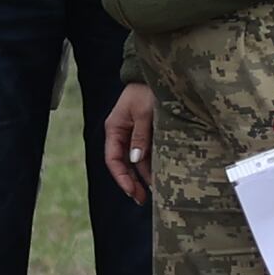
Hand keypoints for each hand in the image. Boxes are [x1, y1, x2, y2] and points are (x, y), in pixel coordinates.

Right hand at [103, 82, 154, 200]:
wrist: (160, 75)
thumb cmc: (148, 90)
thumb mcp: (144, 112)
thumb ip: (140, 136)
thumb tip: (135, 160)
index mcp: (114, 128)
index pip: (113, 159)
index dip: (121, 177)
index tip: (132, 191)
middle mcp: (122, 133)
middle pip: (124, 164)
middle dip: (132, 182)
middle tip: (142, 200)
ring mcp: (134, 134)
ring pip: (137, 161)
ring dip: (144, 176)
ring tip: (155, 192)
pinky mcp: (147, 133)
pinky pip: (147, 153)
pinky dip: (152, 165)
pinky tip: (159, 176)